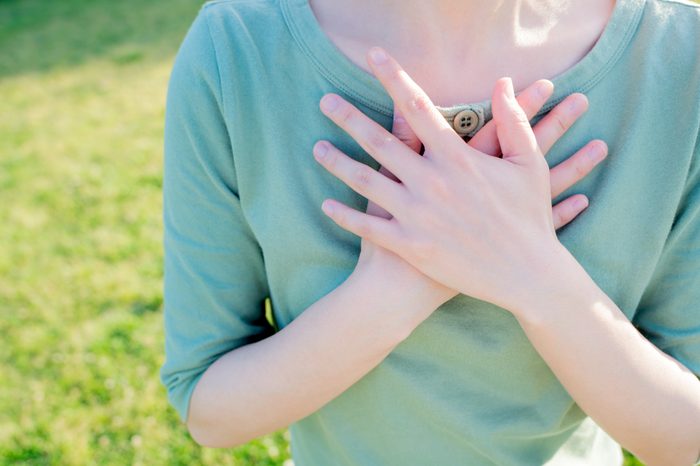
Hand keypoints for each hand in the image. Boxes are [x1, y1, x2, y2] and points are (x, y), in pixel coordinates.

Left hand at [313, 46, 601, 314]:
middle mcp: (432, 182)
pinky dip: (345, 215)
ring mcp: (418, 216)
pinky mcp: (412, 246)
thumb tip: (502, 84)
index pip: (417, 107)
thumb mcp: (530, 165)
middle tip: (325, 101)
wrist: (526, 275)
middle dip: (349, 118)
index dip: (393, 77)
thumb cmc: (530, 218)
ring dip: (338, 163)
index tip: (373, 57)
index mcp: (459, 158)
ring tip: (318, 148)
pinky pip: (369, 227)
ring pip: (367, 182)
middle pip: (380, 141)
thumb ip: (514, 121)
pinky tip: (326, 204)